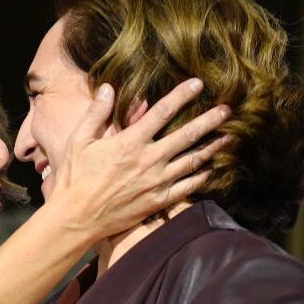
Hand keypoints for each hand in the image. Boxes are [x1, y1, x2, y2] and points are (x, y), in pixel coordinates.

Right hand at [44, 78, 230, 239]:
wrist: (76, 218)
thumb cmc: (74, 178)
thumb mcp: (78, 140)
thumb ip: (96, 113)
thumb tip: (108, 88)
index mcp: (129, 142)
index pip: (162, 112)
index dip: (182, 96)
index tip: (198, 84)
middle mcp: (148, 160)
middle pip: (186, 135)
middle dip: (209, 120)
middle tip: (228, 110)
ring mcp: (156, 182)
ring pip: (192, 161)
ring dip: (212, 147)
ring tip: (229, 137)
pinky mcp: (158, 201)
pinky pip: (187, 187)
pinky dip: (201, 177)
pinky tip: (212, 169)